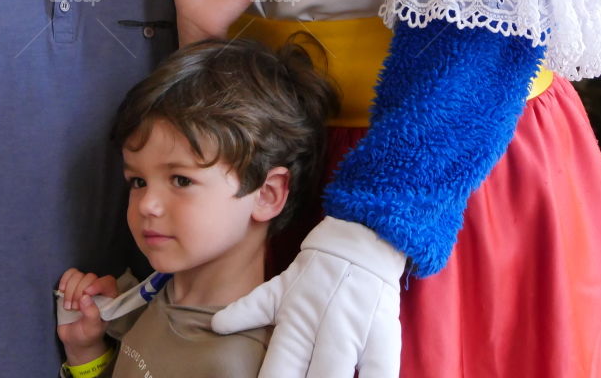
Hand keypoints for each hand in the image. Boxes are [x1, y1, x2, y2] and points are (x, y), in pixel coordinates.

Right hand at [56, 268, 117, 366]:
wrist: (74, 339)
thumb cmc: (87, 335)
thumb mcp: (92, 329)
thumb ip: (91, 314)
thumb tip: (85, 297)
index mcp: (108, 298)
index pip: (108, 282)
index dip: (98, 284)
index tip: (86, 293)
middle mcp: (97, 289)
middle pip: (89, 277)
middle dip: (79, 292)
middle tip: (75, 308)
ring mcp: (83, 286)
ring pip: (78, 275)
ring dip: (70, 290)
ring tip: (68, 307)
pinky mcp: (71, 285)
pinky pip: (69, 274)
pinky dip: (64, 281)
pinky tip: (62, 292)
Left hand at [211, 217, 403, 377]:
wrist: (361, 235)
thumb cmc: (315, 270)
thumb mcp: (278, 288)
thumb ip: (248, 309)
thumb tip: (215, 325)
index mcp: (294, 319)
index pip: (278, 369)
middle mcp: (323, 327)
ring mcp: (355, 330)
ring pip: (341, 373)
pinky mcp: (385, 331)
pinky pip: (384, 368)